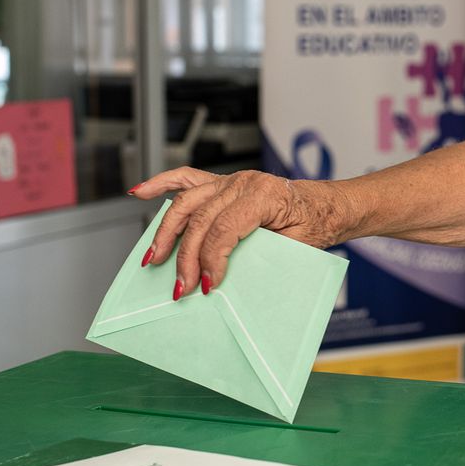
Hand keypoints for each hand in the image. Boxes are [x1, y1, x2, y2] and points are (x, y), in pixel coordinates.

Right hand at [130, 168, 351, 295]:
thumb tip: (227, 278)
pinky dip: (161, 183)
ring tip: (154, 258)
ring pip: (186, 202)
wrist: (325, 207)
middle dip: (186, 256)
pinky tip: (139, 192)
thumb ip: (261, 257)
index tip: (206, 285)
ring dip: (166, 231)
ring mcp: (230, 180)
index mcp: (263, 195)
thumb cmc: (313, 226)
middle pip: (200, 219)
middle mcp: (242, 183)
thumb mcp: (296, 246)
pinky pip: (186, 179)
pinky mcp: (222, 183)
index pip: (224, 229)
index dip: (211, 259)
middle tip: (181, 286)